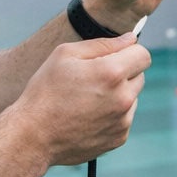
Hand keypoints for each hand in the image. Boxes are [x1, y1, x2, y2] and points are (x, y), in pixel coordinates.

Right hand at [14, 34, 150, 166]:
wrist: (33, 136)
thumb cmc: (45, 91)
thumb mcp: (65, 55)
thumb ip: (103, 43)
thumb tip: (130, 39)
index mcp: (112, 73)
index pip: (143, 55)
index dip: (129, 51)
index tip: (115, 55)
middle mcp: (123, 98)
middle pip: (140, 76)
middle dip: (123, 72)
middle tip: (95, 78)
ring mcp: (122, 121)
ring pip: (132, 97)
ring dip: (118, 94)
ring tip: (88, 99)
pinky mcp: (119, 138)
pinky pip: (124, 118)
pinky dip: (112, 114)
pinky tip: (88, 115)